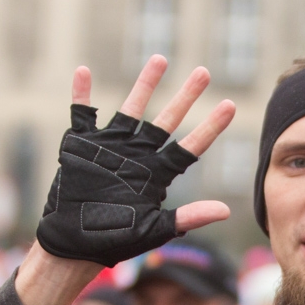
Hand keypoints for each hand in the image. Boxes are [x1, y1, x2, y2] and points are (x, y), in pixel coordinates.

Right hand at [35, 56, 236, 267]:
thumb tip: (226, 211)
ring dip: (145, 85)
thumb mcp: (154, 229)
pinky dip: (81, 94)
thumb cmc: (115, 241)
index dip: (210, 128)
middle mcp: (137, 155)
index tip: (230, 106)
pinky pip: (81, 114)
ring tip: (161, 59)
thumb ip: (188, 218)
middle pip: (167, 120)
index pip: (190, 147)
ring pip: (131, 108)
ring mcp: (110, 148)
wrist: (74, 245)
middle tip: (204, 72)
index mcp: (157, 174)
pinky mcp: (81, 146)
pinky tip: (84, 72)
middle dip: (186, 96)